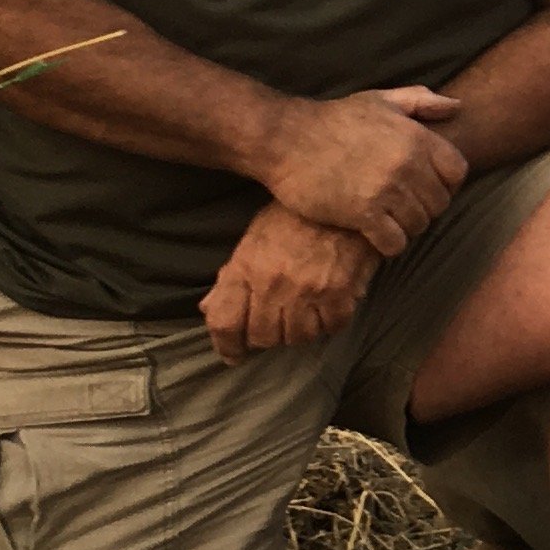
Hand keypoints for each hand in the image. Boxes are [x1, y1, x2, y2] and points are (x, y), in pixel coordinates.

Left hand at [202, 205, 379, 362]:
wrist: (341, 194)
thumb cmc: (294, 215)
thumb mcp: (254, 238)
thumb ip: (232, 276)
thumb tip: (208, 308)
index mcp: (246, 267)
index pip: (225, 322)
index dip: (226, 346)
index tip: (233, 355)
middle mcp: (273, 284)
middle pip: (263, 337)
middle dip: (267, 336)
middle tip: (277, 325)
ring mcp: (306, 291)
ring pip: (297, 338)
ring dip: (299, 331)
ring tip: (305, 315)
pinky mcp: (339, 293)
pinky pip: (331, 328)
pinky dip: (329, 324)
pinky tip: (329, 309)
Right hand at [261, 85, 466, 251]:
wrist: (285, 139)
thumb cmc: (334, 120)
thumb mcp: (379, 100)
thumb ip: (420, 102)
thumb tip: (457, 106)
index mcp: (416, 137)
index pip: (457, 172)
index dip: (444, 182)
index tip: (423, 184)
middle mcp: (407, 164)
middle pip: (439, 203)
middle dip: (423, 207)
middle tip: (400, 205)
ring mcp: (386, 190)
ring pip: (419, 225)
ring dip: (405, 226)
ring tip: (386, 218)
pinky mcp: (363, 214)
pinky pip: (395, 243)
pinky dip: (388, 244)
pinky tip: (373, 233)